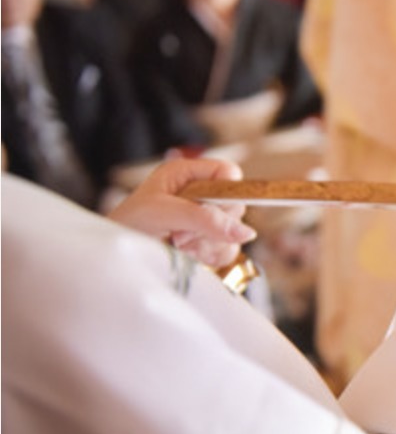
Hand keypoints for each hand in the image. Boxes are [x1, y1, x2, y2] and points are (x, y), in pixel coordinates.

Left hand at [108, 158, 256, 268]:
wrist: (111, 258)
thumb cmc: (126, 226)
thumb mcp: (163, 213)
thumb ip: (204, 219)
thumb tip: (246, 232)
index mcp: (187, 174)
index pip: (229, 174)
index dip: (227, 192)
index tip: (211, 212)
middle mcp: (199, 194)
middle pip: (235, 205)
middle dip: (212, 224)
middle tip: (181, 233)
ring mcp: (204, 220)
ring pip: (234, 231)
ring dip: (208, 243)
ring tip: (180, 245)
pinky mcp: (206, 243)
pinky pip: (228, 250)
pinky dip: (210, 256)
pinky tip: (188, 256)